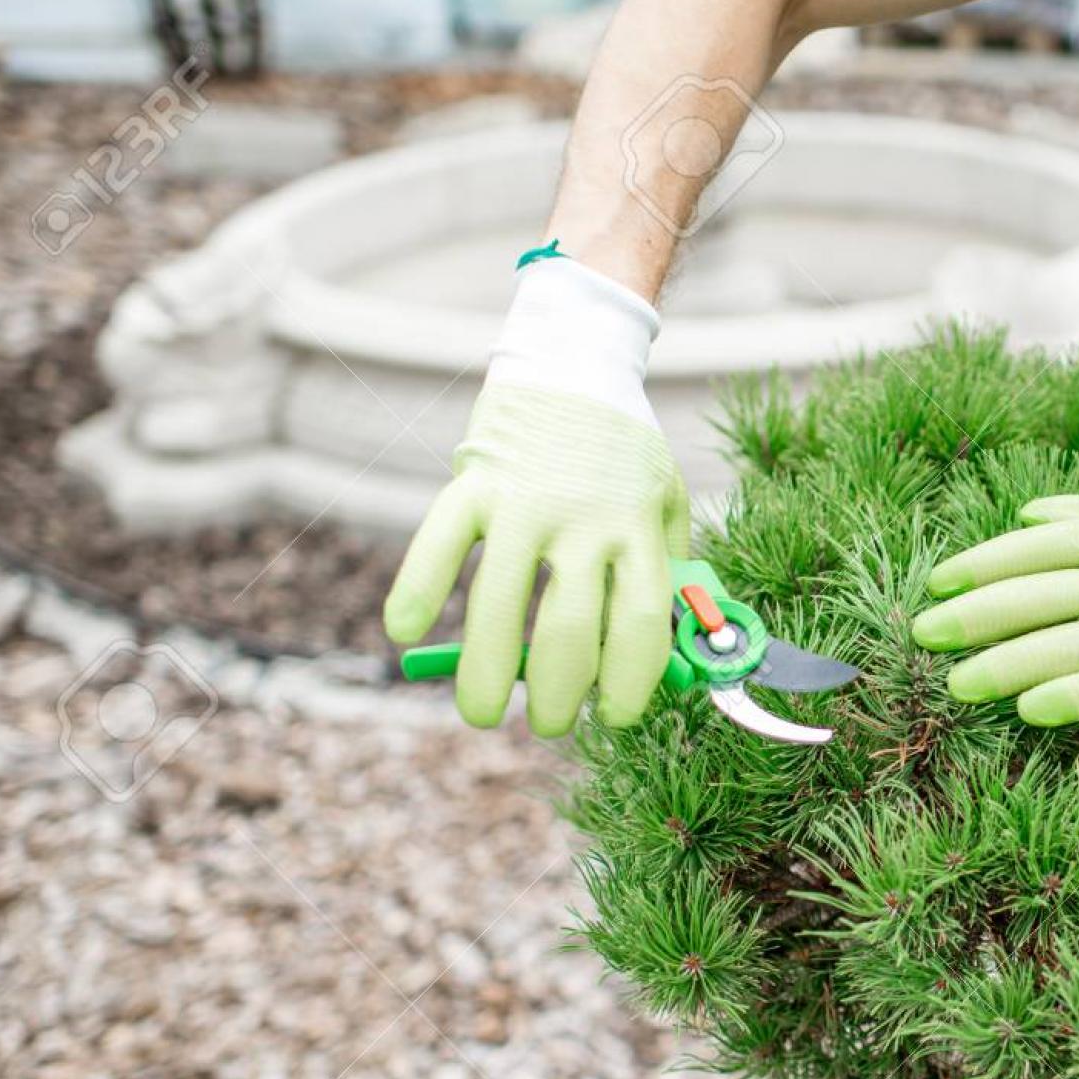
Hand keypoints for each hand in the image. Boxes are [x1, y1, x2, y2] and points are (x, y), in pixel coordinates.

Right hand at [383, 250, 688, 735]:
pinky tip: (407, 632)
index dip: (631, 684)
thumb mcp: (666, 502)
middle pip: (570, 632)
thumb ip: (667, 570)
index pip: (640, 626)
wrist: (576, 355)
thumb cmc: (624, 447)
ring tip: (483, 713)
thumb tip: (671, 653)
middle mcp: (585, 518)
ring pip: (500, 605)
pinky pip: (439, 543)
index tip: (617, 715)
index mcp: (639, 528)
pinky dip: (417, 590)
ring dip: (486, 673)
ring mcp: (526, 499)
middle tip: (552, 723)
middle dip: (559, 696)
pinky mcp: (476, 480)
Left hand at [911, 495, 1078, 725]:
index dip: (977, 567)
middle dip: (973, 618)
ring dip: (1005, 666)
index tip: (935, 586)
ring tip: (957, 685)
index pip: (1031, 549)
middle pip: (1037, 598)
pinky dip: (1072, 698)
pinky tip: (1029, 710)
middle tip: (923, 636)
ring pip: (1068, 647)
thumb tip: (1020, 517)